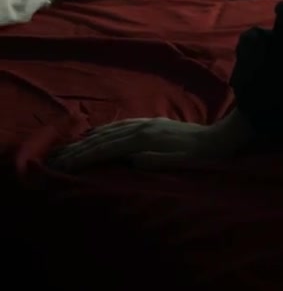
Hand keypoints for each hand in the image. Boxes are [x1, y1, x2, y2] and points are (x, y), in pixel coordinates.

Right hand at [46, 113, 248, 171]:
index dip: (82, 158)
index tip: (62, 166)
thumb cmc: (200, 156)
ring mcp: (147, 123)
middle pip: (102, 139)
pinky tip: (98, 134)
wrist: (220, 137)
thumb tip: (130, 161)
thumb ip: (153, 161)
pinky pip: (120, 125)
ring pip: (109, 130)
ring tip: (68, 148)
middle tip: (54, 159)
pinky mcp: (153, 124)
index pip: (105, 149)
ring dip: (86, 140)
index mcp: (144, 139)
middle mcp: (141, 128)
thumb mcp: (178, 162)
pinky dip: (103, 131)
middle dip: (77, 149)